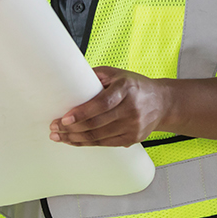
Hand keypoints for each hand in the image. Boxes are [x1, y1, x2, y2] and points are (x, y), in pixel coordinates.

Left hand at [50, 66, 170, 146]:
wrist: (162, 103)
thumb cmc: (135, 86)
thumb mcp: (117, 74)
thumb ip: (95, 76)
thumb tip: (70, 80)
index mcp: (126, 88)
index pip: (101, 104)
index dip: (82, 113)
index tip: (65, 118)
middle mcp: (131, 109)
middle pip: (97, 123)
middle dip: (72, 128)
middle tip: (54, 127)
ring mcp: (133, 126)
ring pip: (99, 137)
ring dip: (75, 138)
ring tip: (59, 136)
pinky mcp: (132, 138)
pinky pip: (105, 143)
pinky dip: (87, 143)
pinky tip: (75, 140)